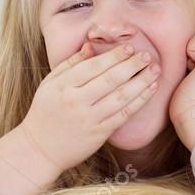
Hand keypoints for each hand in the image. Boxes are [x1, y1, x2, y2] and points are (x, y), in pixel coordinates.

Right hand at [19, 41, 160, 173]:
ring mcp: (89, 118)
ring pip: (120, 97)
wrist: (39, 149)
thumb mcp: (50, 84)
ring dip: (141, 82)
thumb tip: (90, 45)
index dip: (114, 56)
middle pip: (110, 79)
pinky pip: (123, 115)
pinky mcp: (99, 133)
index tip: (129, 47)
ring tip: (155, 70)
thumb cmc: (45, 112)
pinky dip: (139, 101)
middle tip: (148, 56)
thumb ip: (70, 64)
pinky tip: (150, 90)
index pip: (93, 67)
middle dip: (132, 65)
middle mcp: (76, 101)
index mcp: (63, 86)